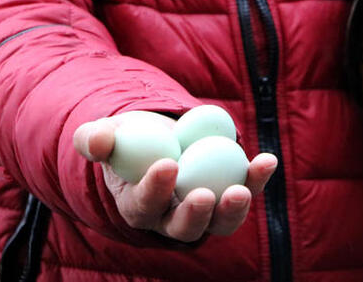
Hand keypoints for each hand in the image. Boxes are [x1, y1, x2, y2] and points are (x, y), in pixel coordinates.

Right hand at [73, 112, 276, 241]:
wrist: (160, 135)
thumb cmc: (128, 138)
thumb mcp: (108, 134)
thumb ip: (95, 138)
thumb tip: (95, 141)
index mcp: (139, 205)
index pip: (145, 206)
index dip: (154, 190)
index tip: (166, 164)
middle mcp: (172, 216)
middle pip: (185, 227)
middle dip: (195, 215)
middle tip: (204, 194)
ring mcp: (206, 208)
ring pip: (220, 222)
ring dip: (234, 209)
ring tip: (242, 189)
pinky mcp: (229, 192)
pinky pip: (246, 190)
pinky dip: (257, 178)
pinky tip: (267, 160)